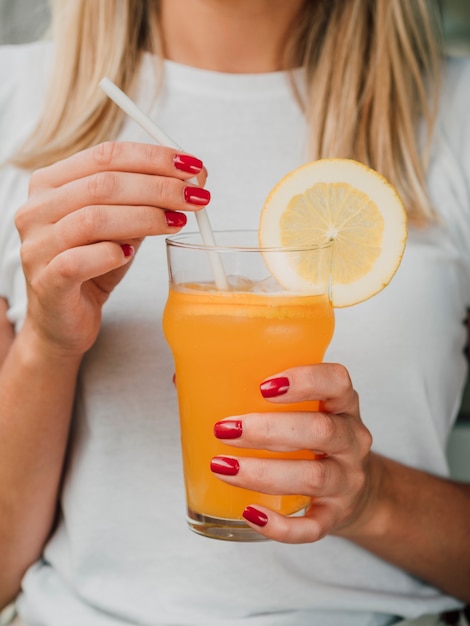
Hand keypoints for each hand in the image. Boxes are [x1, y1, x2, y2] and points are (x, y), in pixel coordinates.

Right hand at [15, 142, 208, 355]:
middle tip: (195, 197)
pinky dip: (110, 255)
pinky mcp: (46, 283)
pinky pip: (78, 261)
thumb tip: (192, 178)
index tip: (192, 167)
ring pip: (93, 219)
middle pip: (103, 184)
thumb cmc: (92, 266)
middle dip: (158, 188)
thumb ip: (146, 200)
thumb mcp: (120, 225)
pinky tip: (130, 255)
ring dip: (144, 218)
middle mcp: (37, 209)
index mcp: (52, 183)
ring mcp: (37, 246)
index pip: (106, 155)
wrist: (63, 319)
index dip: (153, 158)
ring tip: (178, 222)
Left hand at [212, 363, 376, 542]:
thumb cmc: (311, 437)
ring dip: (263, 473)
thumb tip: (183, 379)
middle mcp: (351, 439)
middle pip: (321, 431)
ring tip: (222, 467)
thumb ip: (254, 389)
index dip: (305, 380)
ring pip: (314, 477)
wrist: (356, 490)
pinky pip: (313, 526)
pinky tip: (250, 513)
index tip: (264, 385)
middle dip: (269, 430)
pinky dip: (281, 525)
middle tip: (225, 430)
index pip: (337, 381)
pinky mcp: (336, 516)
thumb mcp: (301, 407)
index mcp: (341, 403)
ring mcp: (347, 480)